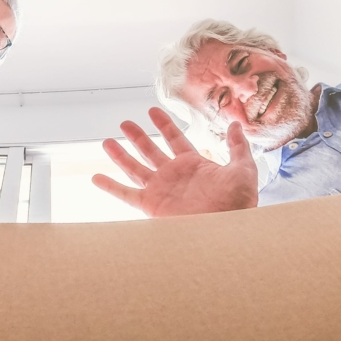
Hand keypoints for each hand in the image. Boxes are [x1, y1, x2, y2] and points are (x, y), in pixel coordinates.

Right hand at [92, 108, 258, 216]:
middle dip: (138, 136)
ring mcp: (160, 190)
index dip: (164, 124)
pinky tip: (96, 177)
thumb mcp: (243, 169)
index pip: (175, 139)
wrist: (227, 230)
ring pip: (135, 168)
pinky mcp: (151, 205)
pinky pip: (126, 194)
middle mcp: (173, 176)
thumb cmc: (238, 203)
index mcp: (194, 165)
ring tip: (107, 142)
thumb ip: (237, 146)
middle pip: (150, 151)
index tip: (152, 111)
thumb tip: (235, 124)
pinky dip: (110, 186)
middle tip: (125, 123)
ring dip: (121, 155)